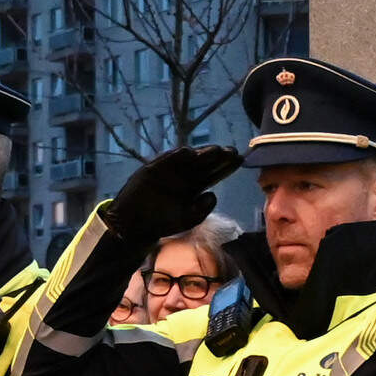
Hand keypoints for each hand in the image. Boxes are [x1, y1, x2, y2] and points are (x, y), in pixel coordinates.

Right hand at [99, 144, 241, 246]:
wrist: (135, 224)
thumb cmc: (162, 222)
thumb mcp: (187, 219)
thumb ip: (202, 210)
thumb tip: (214, 195)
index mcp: (194, 186)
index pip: (213, 174)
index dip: (226, 167)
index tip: (240, 160)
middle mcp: (184, 176)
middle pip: (204, 163)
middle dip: (218, 157)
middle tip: (233, 151)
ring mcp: (168, 171)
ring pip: (188, 159)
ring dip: (201, 153)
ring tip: (216, 151)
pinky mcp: (153, 169)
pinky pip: (165, 160)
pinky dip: (174, 156)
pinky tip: (187, 152)